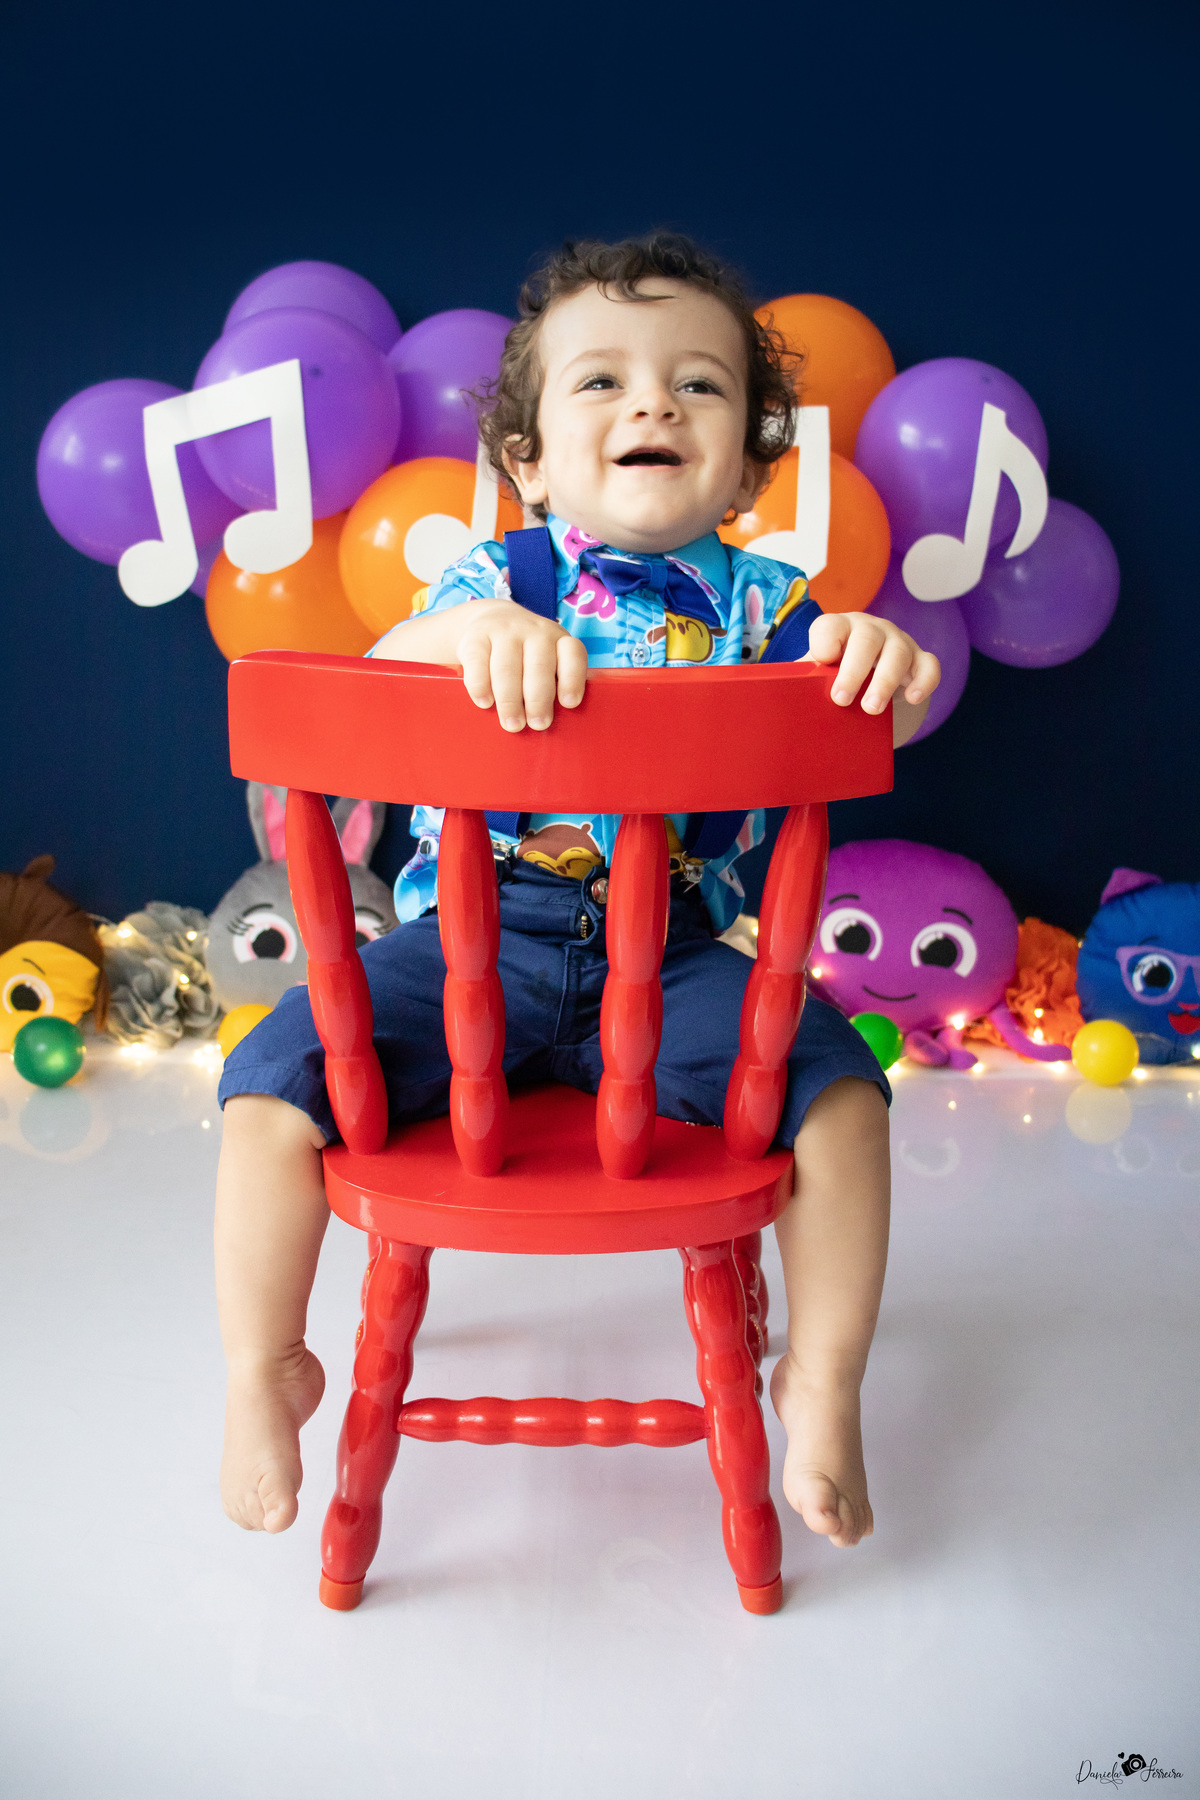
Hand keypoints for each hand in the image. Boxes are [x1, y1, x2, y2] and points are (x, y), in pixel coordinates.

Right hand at [455, 600, 587, 731]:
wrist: (490, 618)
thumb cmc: (525, 656)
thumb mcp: (547, 661)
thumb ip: (552, 685)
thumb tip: (547, 723)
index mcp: (559, 640)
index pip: (572, 654)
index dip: (572, 679)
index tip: (569, 704)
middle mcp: (535, 632)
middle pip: (538, 666)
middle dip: (539, 700)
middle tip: (538, 725)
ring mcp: (504, 631)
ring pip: (507, 668)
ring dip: (510, 700)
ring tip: (512, 724)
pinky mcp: (476, 637)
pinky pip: (478, 662)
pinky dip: (480, 685)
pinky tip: (485, 703)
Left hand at [805, 611, 939, 716]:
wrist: (872, 677)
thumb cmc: (835, 676)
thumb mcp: (817, 674)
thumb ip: (799, 680)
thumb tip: (763, 698)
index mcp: (839, 629)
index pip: (830, 626)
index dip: (825, 641)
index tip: (821, 661)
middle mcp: (870, 630)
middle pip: (867, 639)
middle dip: (854, 669)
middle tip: (841, 700)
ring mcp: (898, 642)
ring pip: (898, 653)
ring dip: (885, 681)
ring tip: (871, 709)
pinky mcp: (920, 660)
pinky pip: (929, 666)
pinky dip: (924, 681)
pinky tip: (911, 699)